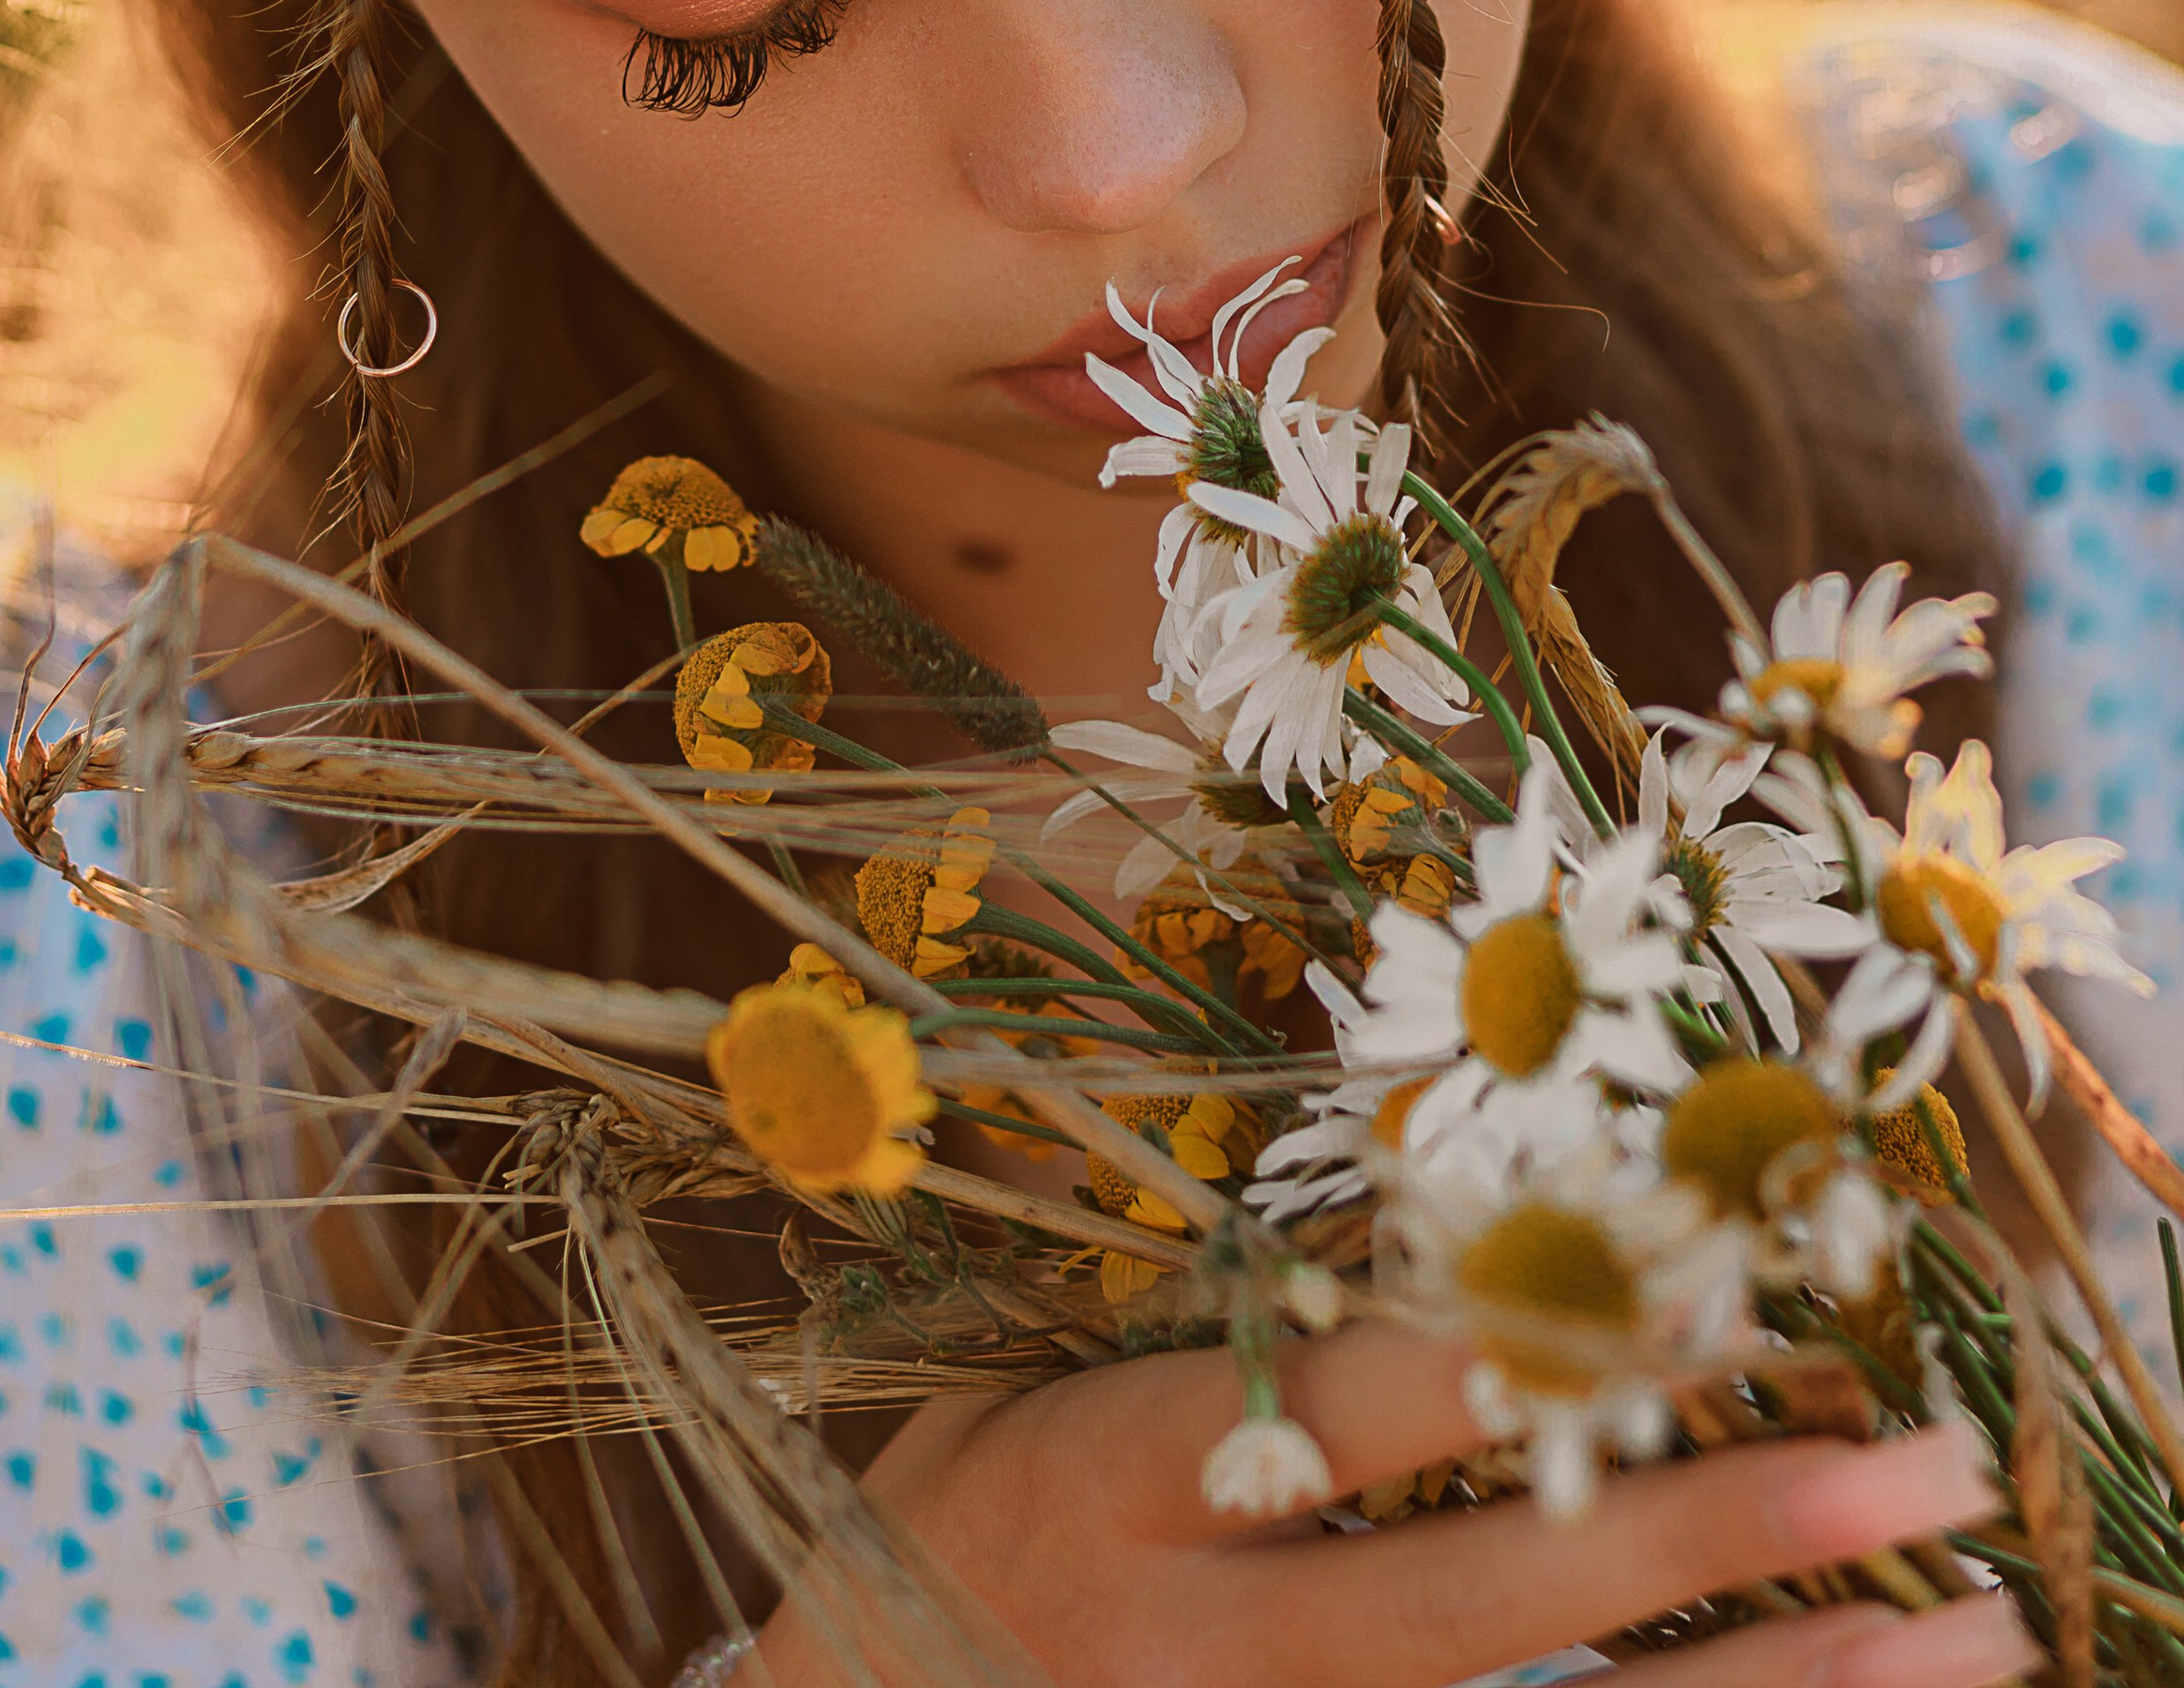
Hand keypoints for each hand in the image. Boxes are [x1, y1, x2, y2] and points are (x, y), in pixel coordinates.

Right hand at [749, 1331, 2029, 1687]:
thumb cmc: (930, 1545)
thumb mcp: (1015, 1401)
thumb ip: (1198, 1344)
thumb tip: (1428, 1244)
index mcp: (1129, 1485)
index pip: (1366, 1408)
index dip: (1545, 1350)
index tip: (1726, 1296)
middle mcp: (1211, 1648)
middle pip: (1505, 1597)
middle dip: (1726, 1530)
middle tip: (1924, 1470)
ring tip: (1962, 1641)